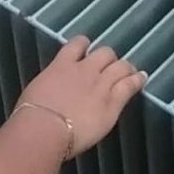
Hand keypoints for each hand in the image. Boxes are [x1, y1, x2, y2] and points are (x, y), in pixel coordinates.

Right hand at [13, 35, 147, 157]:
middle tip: (109, 66)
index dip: (85, 45)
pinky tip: (142, 78)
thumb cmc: (31, 116)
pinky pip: (129, 85)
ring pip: (120, 66)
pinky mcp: (112, 101)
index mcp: (62, 66)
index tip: (87, 49)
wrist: (44, 128)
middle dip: (108, 58)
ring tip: (130, 70)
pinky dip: (137, 80)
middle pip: (104, 53)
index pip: (77, 44)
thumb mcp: (35, 93)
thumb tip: (49, 93)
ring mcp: (101, 84)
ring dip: (125, 67)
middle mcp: (84, 70)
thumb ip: (49, 87)